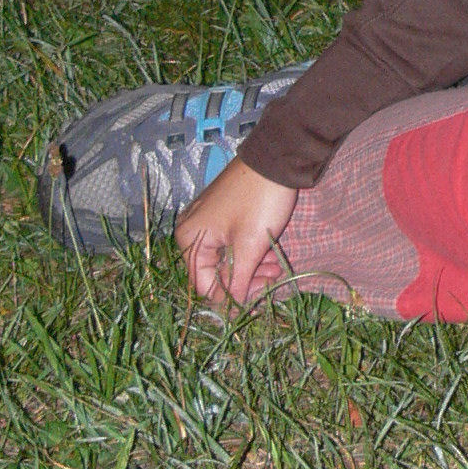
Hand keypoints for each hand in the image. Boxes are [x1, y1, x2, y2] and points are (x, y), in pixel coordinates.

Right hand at [176, 155, 298, 312]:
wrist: (276, 159)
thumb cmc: (259, 202)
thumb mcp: (249, 246)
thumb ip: (237, 281)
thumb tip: (231, 309)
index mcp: (190, 239)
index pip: (205, 285)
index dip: (231, 296)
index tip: (259, 296)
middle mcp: (192, 231)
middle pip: (215, 272)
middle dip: (245, 280)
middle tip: (273, 278)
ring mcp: (207, 221)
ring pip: (226, 259)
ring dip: (250, 268)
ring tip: (276, 266)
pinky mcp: (222, 214)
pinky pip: (231, 243)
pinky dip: (249, 252)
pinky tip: (269, 255)